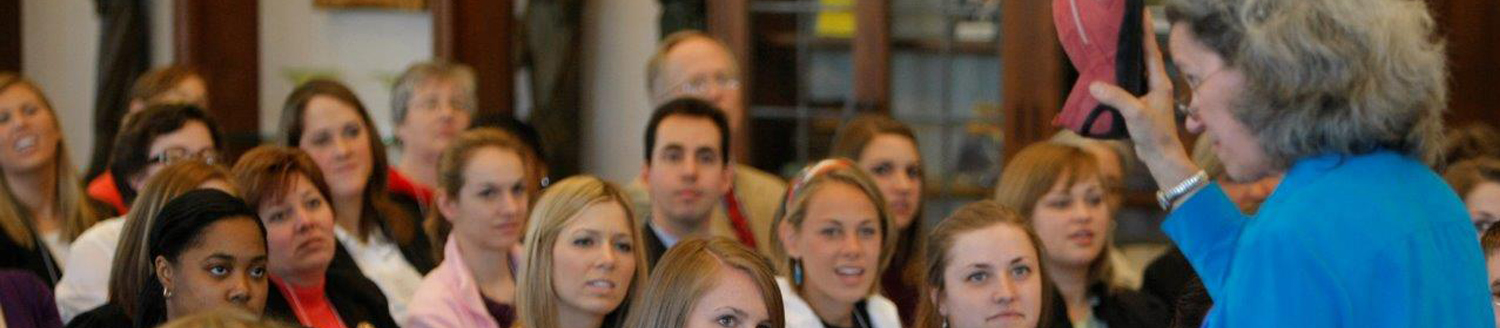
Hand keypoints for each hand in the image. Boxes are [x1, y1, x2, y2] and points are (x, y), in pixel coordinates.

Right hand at [1088, 10, 1198, 187]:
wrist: (1161, 157)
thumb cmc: (1154, 135)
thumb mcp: (1135, 114)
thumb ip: (1116, 98)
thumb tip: (1094, 84)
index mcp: (1159, 82)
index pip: (1152, 50)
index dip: (1146, 31)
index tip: (1141, 13)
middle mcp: (1156, 84)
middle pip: (1144, 55)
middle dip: (1135, 39)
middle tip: (1124, 23)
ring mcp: (1149, 94)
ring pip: (1136, 69)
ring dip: (1127, 56)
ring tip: (1114, 42)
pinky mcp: (1141, 103)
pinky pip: (1130, 82)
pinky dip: (1120, 74)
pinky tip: (1108, 72)